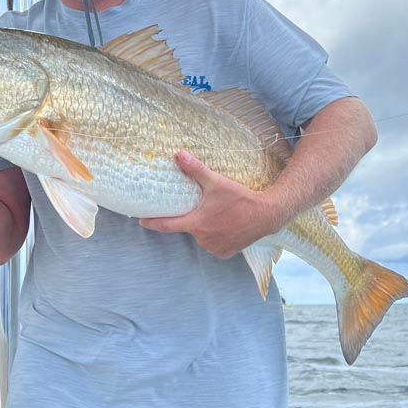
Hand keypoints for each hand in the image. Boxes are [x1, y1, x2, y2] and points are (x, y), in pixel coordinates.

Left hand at [139, 150, 278, 257]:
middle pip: (189, 228)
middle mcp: (202, 239)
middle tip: (204, 208)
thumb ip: (195, 170)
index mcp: (196, 223)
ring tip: (219, 216)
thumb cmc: (240, 198)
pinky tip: (226, 226)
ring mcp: (214, 248)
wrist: (266, 215)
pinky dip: (216, 236)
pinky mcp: (225, 253)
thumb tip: (178, 154)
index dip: (152, 223)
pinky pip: (214, 244)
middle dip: (192, 219)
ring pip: (201, 237)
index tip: (140, 221)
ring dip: (205, 228)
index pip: (167, 225)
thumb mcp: (217, 182)